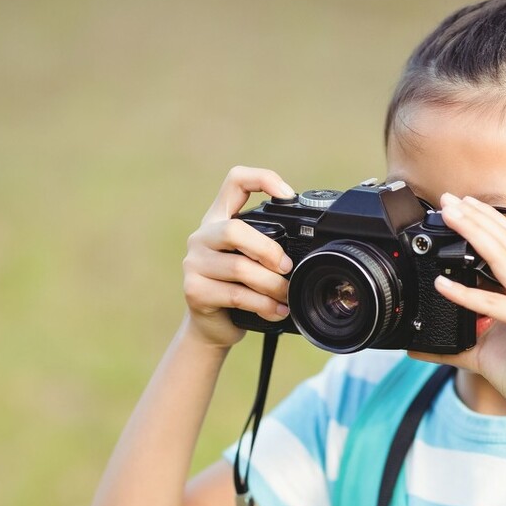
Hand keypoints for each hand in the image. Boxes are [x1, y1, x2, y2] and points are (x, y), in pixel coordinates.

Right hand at [181, 166, 295, 348]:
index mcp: (219, 219)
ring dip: (272, 285)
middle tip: (287, 268)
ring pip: (239, 267)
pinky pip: (236, 294)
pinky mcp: (194, 290)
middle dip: (268, 250)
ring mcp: (194, 263)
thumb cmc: (239, 287)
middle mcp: (202, 236)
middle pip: (235, 230)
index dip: (262, 179)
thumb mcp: (253, 260)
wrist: (213, 326)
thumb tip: (312, 248)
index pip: (235, 181)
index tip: (288, 196)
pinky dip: (263, 305)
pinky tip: (277, 311)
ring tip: (286, 295)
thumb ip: (269, 246)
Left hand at [408, 193, 505, 422]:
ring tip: (449, 218)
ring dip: (473, 234)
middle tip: (447, 199)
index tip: (459, 204)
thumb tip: (417, 345)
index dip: (486, 220)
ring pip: (502, 259)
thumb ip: (451, 342)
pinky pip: (494, 303)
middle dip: (475, 216)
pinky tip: (441, 284)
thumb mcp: (479, 352)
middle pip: (505, 240)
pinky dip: (466, 292)